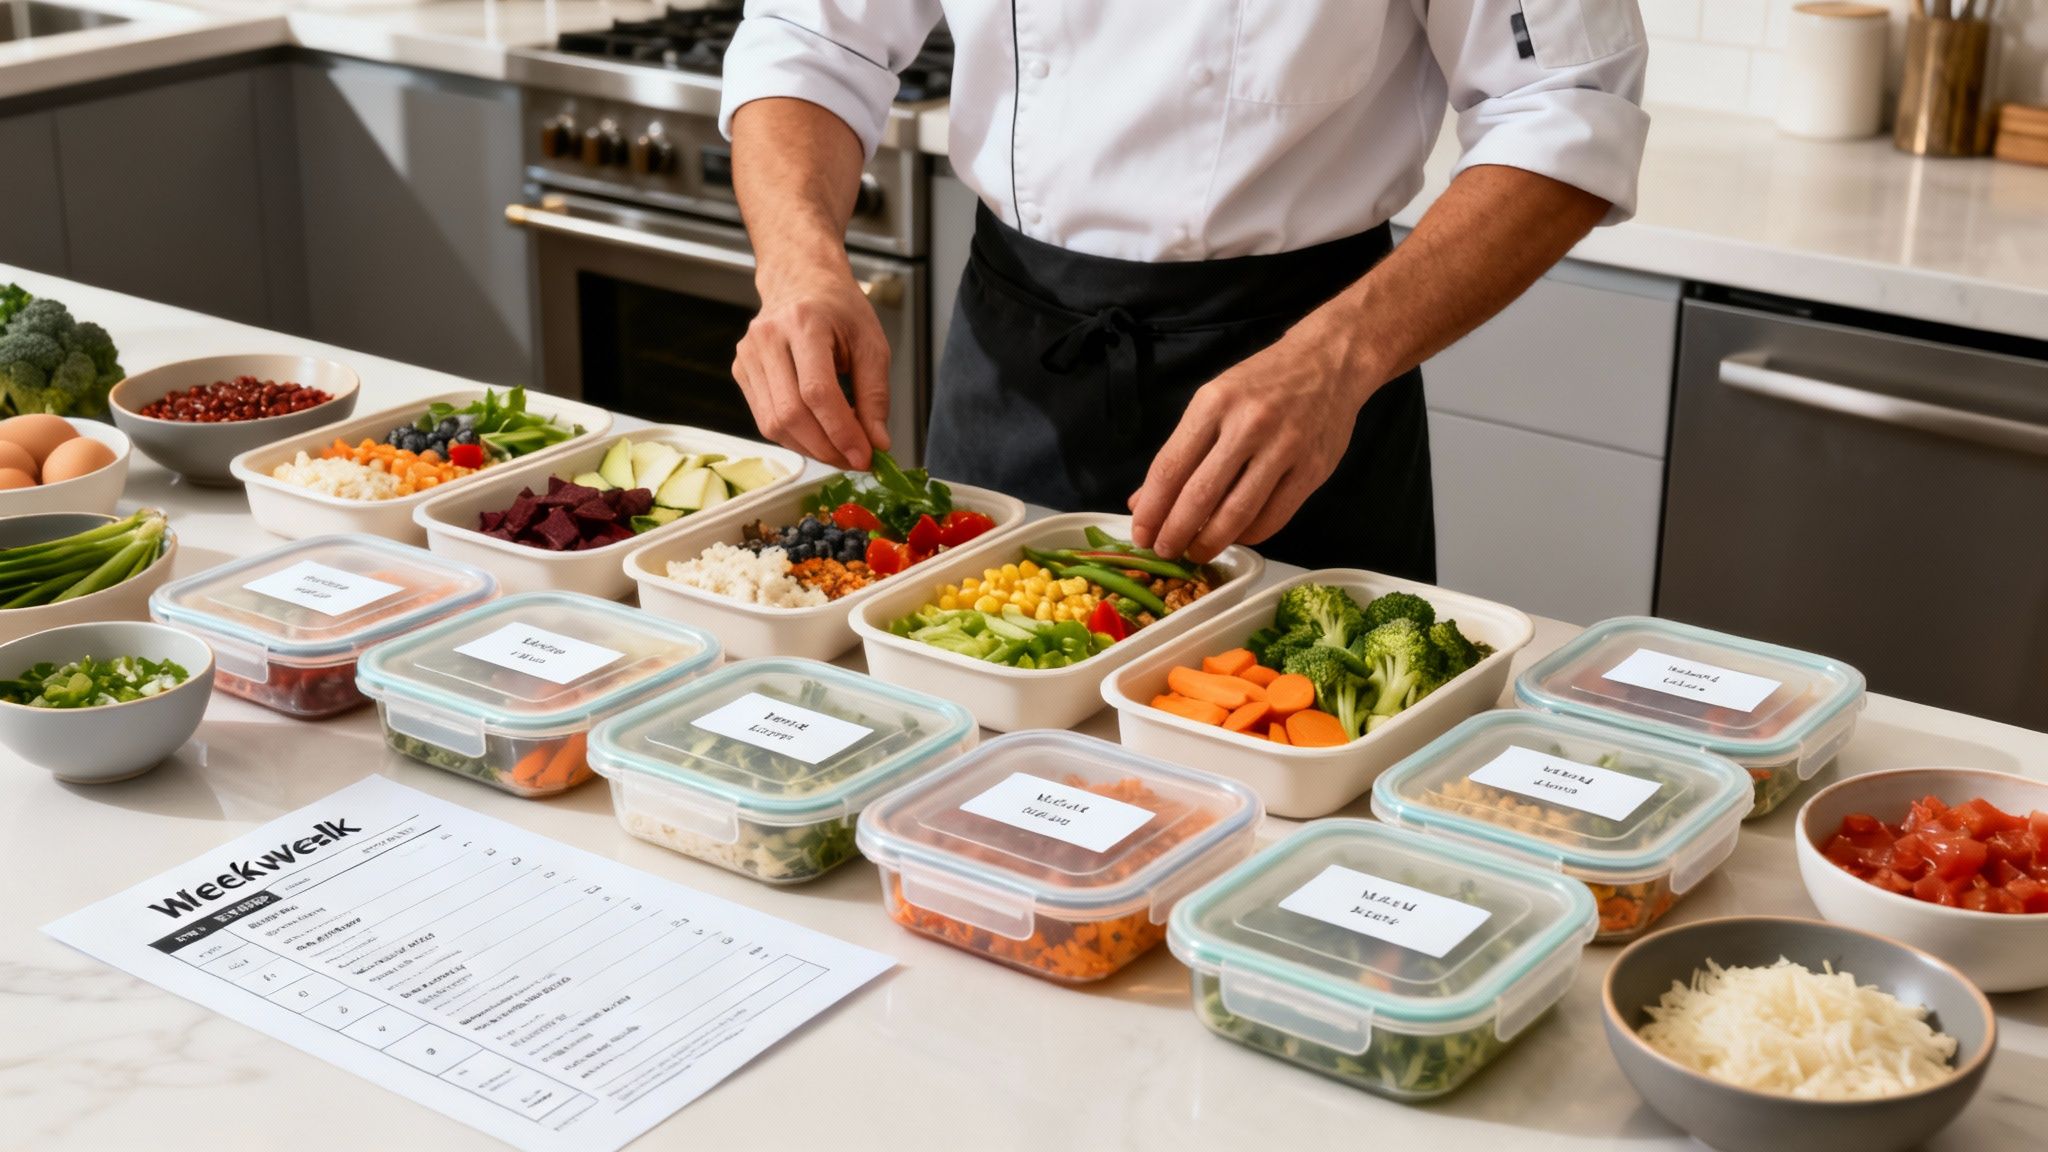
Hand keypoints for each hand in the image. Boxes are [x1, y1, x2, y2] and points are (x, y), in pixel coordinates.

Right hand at [732, 266, 891, 468]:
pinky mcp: (741, 371)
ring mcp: (748, 355)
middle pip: (791, 414)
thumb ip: (876, 395)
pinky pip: (765, 419)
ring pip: (774, 424)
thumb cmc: (839, 309)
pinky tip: (818, 436)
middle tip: (855, 460)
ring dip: (811, 448)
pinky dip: (795, 438)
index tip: (865, 456)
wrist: (801, 280)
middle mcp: (768, 338)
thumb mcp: (872, 344)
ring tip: (840, 451)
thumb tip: (877, 443)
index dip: (841, 431)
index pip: (817, 392)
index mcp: (804, 323)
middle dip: (827, 447)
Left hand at [1128, 330, 1377, 562]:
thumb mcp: (1213, 401)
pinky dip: (1248, 535)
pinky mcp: (1312, 470)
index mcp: (1214, 404)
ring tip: (1195, 552)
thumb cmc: (1263, 383)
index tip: (1140, 534)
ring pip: (1237, 513)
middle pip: (1200, 495)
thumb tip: (1143, 502)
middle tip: (1164, 550)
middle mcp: (1248, 425)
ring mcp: (1284, 448)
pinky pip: (1273, 517)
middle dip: (1175, 533)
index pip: (1171, 467)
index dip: (1152, 509)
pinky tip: (1234, 535)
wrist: (1329, 362)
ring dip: (1210, 542)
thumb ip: (1180, 452)